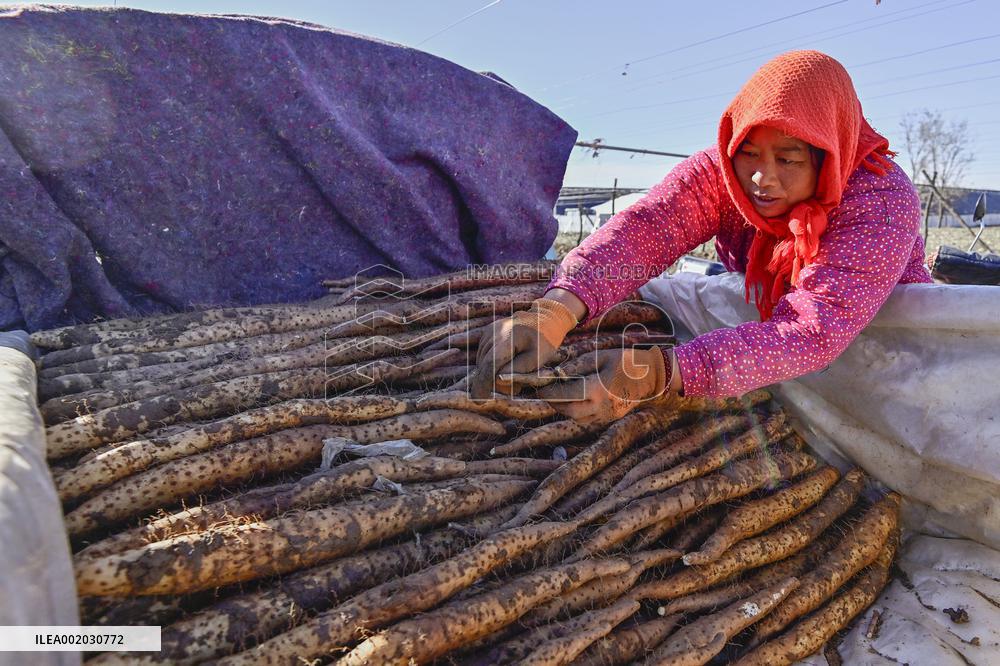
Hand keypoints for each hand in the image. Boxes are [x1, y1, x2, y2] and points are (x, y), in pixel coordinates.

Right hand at [469, 298, 578, 398]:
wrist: (544, 317)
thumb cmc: (544, 340)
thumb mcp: (537, 359)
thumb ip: (517, 370)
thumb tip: (497, 381)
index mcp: (507, 337)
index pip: (490, 364)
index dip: (483, 383)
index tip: (479, 400)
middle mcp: (493, 333)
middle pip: (484, 365)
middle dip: (492, 382)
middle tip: (514, 388)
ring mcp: (488, 332)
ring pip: (483, 362)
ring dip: (494, 373)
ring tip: (516, 373)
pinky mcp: (486, 334)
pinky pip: (484, 356)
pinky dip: (492, 365)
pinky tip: (507, 364)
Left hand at [537, 347, 669, 423]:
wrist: (652, 375)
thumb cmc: (626, 361)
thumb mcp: (601, 356)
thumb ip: (578, 365)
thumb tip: (557, 372)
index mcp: (599, 388)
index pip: (567, 394)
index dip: (550, 392)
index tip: (540, 389)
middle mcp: (602, 406)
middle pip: (569, 411)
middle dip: (554, 404)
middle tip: (546, 394)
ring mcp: (608, 415)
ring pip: (577, 419)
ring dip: (565, 410)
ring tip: (559, 398)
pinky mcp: (611, 418)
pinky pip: (588, 421)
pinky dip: (578, 413)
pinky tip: (575, 402)